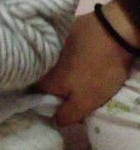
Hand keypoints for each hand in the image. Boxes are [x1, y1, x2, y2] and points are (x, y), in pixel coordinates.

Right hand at [37, 0, 134, 125]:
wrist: (113, 30)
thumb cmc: (97, 70)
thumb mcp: (85, 102)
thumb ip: (66, 115)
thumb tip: (55, 119)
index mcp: (41, 80)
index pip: (36, 97)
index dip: (49, 104)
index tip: (62, 106)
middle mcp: (40, 61)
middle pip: (43, 80)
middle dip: (55, 88)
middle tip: (73, 91)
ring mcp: (49, 44)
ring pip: (51, 64)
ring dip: (60, 71)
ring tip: (77, 74)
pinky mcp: (61, 32)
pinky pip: (58, 50)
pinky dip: (66, 56)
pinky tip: (80, 57)